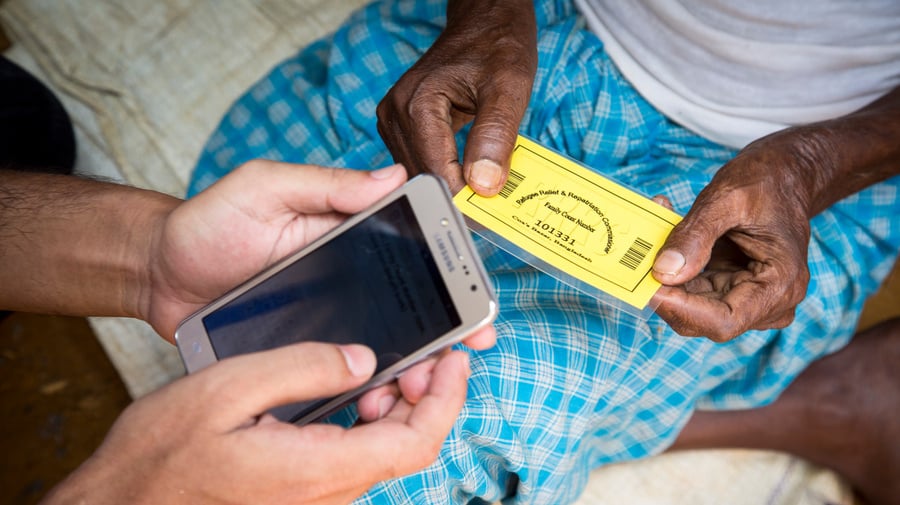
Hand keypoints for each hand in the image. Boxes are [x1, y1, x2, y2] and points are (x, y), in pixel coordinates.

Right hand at [41, 342, 472, 504]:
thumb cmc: (160, 456)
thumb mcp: (228, 389)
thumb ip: (303, 368)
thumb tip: (363, 359)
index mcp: (318, 468)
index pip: (416, 442)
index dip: (447, 398)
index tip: (455, 359)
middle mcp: (327, 493)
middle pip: (408, 447)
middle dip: (428, 395)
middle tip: (424, 353)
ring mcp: (316, 498)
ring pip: (384, 452)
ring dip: (399, 408)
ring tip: (389, 367)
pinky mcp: (301, 492)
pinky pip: (356, 457)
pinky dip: (370, 422)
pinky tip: (356, 393)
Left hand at [143, 159, 494, 410]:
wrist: (159, 275)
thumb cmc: (210, 223)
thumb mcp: (265, 188)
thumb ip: (325, 183)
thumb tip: (393, 175)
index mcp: (350, 233)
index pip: (415, 251)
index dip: (451, 274)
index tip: (476, 298)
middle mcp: (350, 276)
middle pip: (412, 305)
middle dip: (445, 329)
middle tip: (464, 351)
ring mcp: (330, 316)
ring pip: (384, 343)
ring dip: (409, 364)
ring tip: (415, 384)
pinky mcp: (305, 349)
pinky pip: (342, 369)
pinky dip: (363, 385)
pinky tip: (371, 399)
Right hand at [376, 0, 536, 195]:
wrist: (484, 21)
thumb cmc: (498, 45)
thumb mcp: (509, 87)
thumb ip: (495, 136)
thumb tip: (484, 185)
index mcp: (416, 104)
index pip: (435, 173)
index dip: (462, 200)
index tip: (489, 219)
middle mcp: (395, 114)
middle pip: (422, 178)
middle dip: (456, 196)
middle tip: (489, 212)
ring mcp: (393, 120)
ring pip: (419, 174)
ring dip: (449, 187)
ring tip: (480, 193)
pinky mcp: (400, 125)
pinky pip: (419, 161)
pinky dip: (443, 173)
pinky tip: (466, 175)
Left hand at [651, 133, 813, 340]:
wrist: (785, 174)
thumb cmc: (766, 181)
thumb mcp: (726, 199)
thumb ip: (695, 237)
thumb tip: (664, 272)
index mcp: (780, 284)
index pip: (725, 321)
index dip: (682, 310)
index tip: (649, 288)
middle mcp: (769, 301)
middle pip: (705, 318)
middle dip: (668, 291)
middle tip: (638, 259)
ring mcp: (750, 297)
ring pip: (693, 305)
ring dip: (668, 275)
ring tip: (655, 230)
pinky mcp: (731, 288)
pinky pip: (694, 288)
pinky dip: (675, 266)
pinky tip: (665, 233)